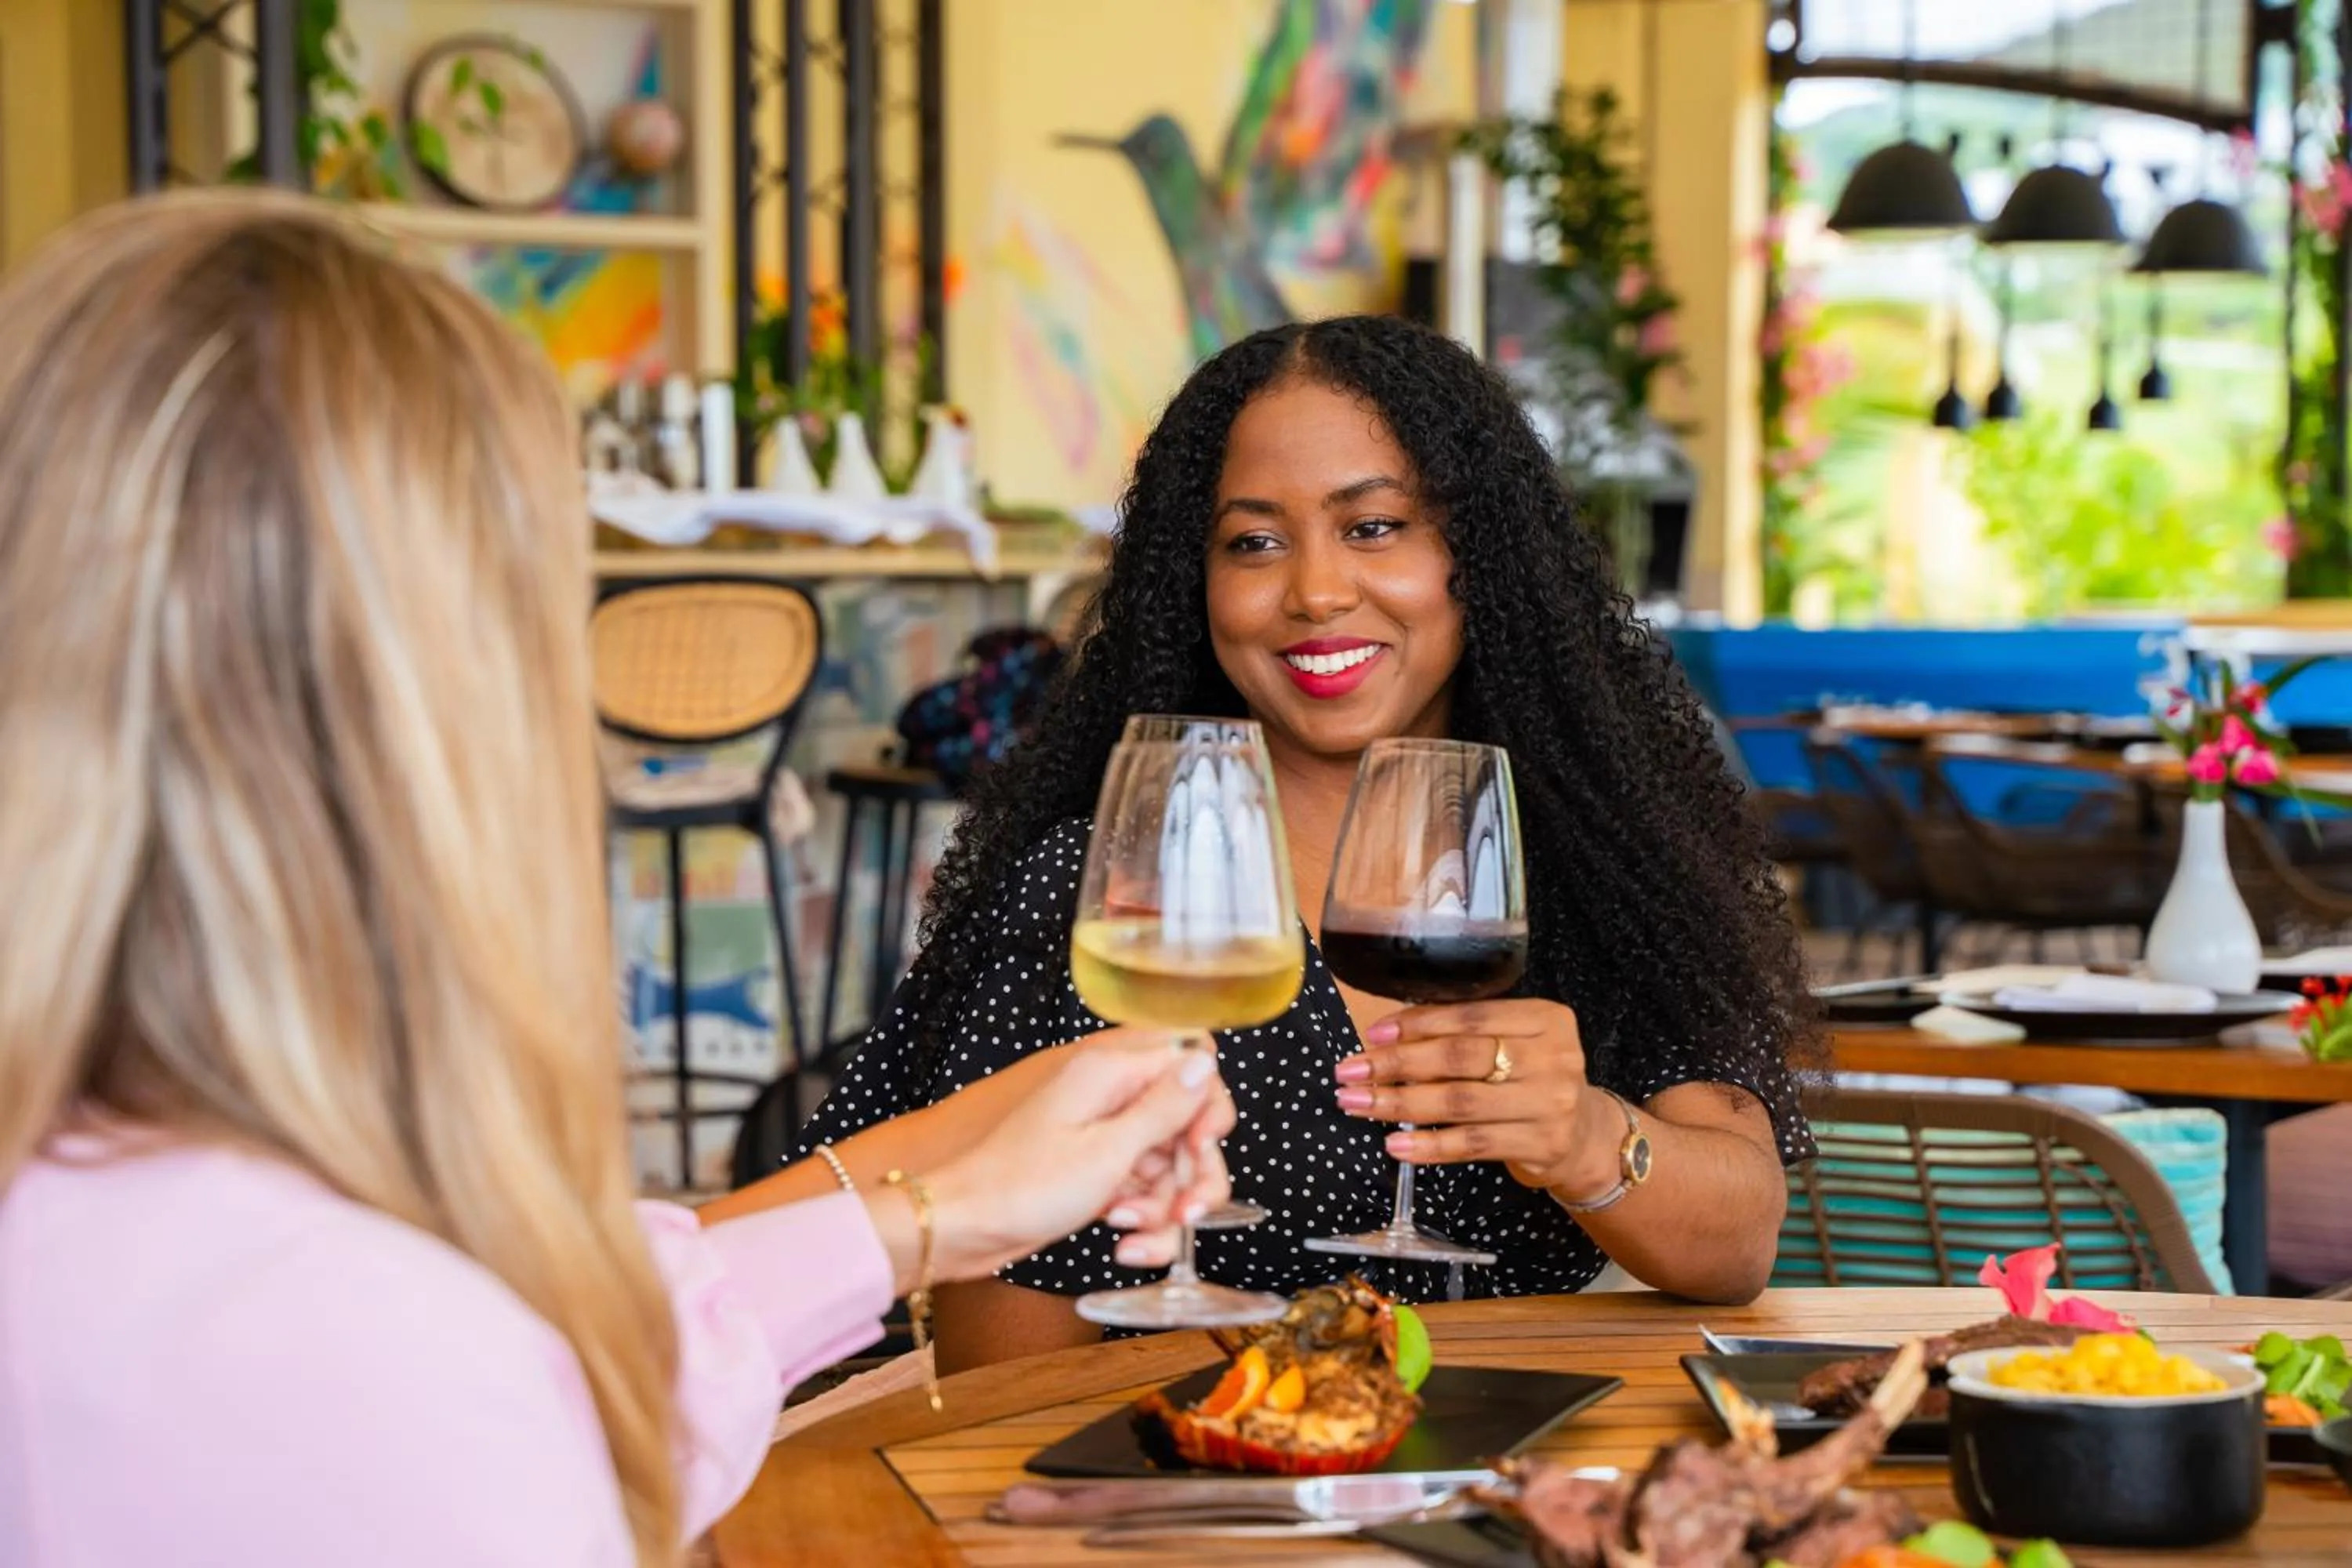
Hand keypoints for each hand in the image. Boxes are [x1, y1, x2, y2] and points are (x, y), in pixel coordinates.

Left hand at [925, 1029, 1233, 1281]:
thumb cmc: (1022, 1187)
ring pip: (1170, 1164)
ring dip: (1166, 1206)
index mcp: (1110, 1072)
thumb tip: (1205, 1060)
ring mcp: (1105, 1136)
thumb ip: (1163, 1107)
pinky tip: (1124, 1243)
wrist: (964, 1229)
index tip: (1202, 1149)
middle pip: (1188, 1122)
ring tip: (1131, 1230)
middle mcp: (1110, 1096)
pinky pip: (1145, 1190)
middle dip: (1195, 1173)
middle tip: (1186, 1211)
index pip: (1190, 1062)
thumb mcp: (1107, 1150)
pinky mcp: (1098, 1171)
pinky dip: (1143, 1219)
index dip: (1208, 1109)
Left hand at [1333, 999, 1618, 1194]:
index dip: (1416, 1024)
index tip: (1372, 1035)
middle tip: (1350, 1071)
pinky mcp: (1543, 1143)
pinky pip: (1473, 1144)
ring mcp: (1551, 1102)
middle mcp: (1553, 1056)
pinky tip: (1395, 1144)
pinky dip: (1429, 1146)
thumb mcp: (1511, 1045)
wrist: (1584, 1136)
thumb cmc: (1532, 1080)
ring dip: (1400, 1103)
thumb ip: (1464, 1034)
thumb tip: (1386, 1034)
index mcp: (1545, 1017)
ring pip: (1460, 1101)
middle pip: (1460, 1057)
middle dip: (1397, 1064)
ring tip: (1358, 1104)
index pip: (1471, 1016)